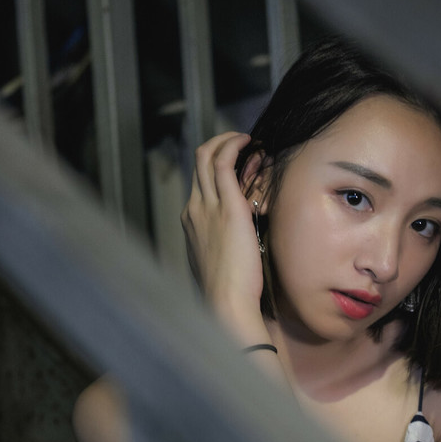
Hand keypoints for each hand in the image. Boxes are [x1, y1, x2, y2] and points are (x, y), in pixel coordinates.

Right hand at [181, 132, 263, 323]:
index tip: (238, 164)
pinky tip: (248, 141)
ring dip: (227, 141)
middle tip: (241, 141)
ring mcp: (207, 206)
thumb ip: (224, 245)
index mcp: (191, 222)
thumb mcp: (220, 263)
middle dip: (219, 145)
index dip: (217, 167)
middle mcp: (194, 209)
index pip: (199, 183)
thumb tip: (239, 240)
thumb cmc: (227, 292)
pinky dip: (233, 146)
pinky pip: (223, 162)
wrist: (226, 303)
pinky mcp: (227, 206)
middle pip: (198, 162)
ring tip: (246, 138)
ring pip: (207, 156)